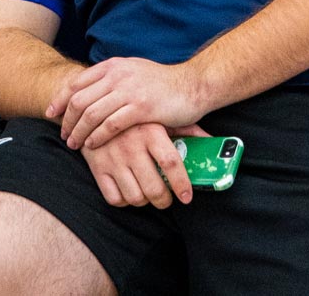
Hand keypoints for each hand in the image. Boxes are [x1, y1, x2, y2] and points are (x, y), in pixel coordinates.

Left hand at [48, 57, 207, 151]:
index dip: (60, 100)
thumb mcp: (132, 70)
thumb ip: (112, 77)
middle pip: (80, 99)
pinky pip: (111, 125)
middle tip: (63, 135)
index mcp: (113, 65)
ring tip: (74, 144)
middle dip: (67, 120)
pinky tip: (93, 145)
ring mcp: (129, 91)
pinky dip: (98, 137)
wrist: (192, 85)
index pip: (76, 82)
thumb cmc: (162, 82)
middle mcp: (118, 75)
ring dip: (79, 132)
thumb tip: (88, 89)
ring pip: (92, 114)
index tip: (51, 114)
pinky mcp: (141, 108)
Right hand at [81, 121, 206, 208]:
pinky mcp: (97, 167)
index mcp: (151, 131)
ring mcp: (113, 158)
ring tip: (149, 194)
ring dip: (145, 201)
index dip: (182, 184)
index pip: (171, 163)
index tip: (187, 197)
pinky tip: (129, 191)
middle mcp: (131, 145)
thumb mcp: (160, 117)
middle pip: (154, 187)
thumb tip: (213, 141)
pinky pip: (114, 198)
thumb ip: (187, 130)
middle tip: (167, 199)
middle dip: (164, 201)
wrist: (95, 106)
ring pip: (135, 197)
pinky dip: (124, 201)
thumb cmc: (136, 116)